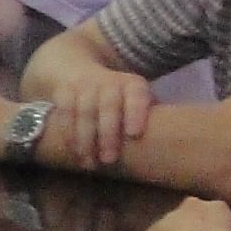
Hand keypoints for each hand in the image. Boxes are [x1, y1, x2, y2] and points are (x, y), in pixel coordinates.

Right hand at [44, 62, 158, 169]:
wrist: (76, 66)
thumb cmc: (116, 96)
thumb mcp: (134, 98)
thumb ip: (149, 116)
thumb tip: (166, 145)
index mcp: (131, 84)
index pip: (136, 94)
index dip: (135, 112)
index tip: (134, 134)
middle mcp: (107, 82)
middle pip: (108, 106)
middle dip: (108, 134)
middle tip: (109, 160)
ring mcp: (83, 86)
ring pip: (85, 112)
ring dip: (86, 140)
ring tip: (89, 164)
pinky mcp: (64, 93)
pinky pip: (66, 114)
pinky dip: (68, 134)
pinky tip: (73, 153)